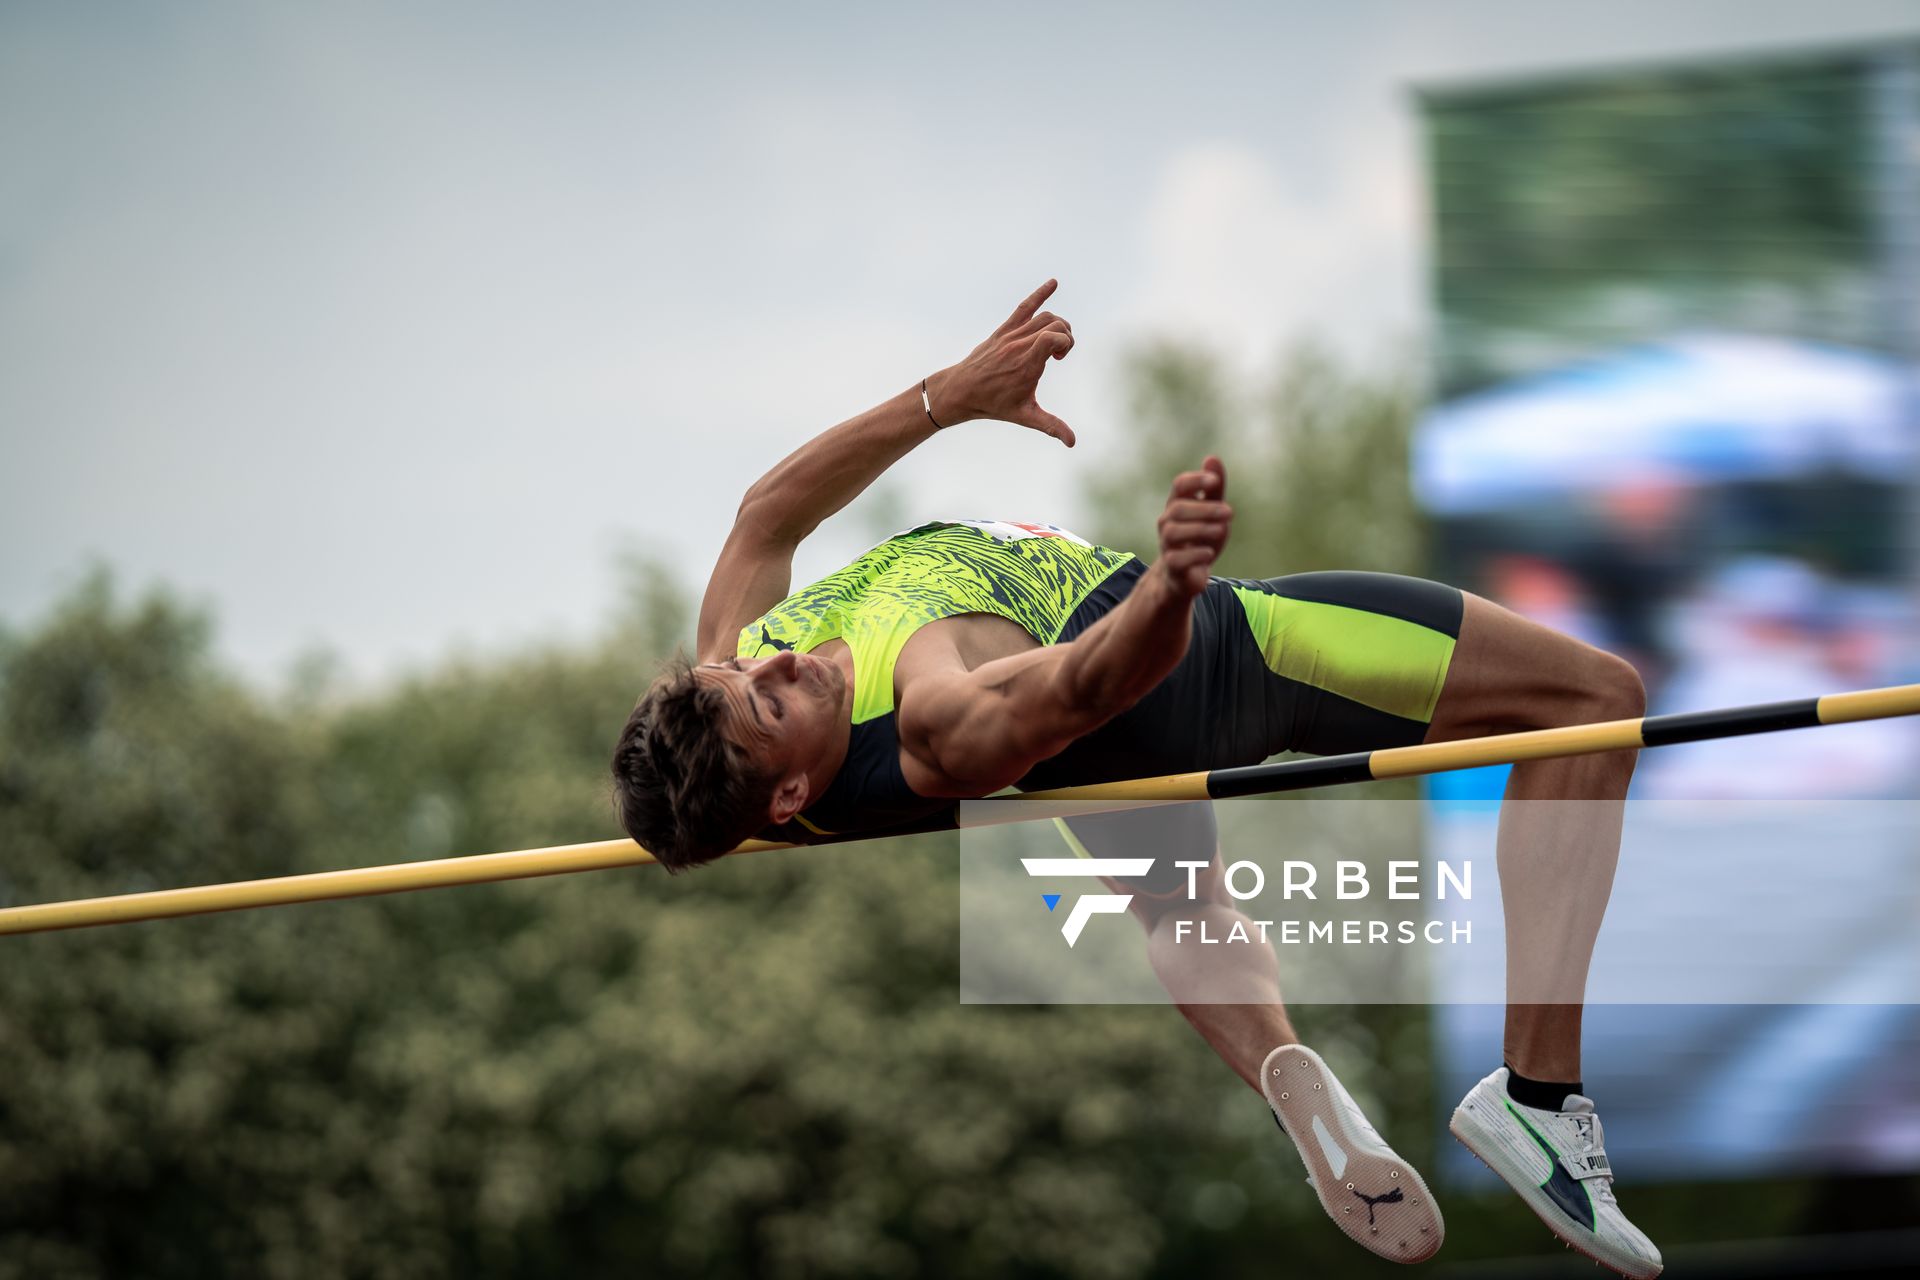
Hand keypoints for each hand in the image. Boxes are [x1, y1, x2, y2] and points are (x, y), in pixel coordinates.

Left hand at [925, 279, 1075, 445]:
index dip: (1066, 343)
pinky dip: (1040, 294)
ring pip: (1045, 316)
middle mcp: (1020, 344)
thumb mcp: (1025, 416)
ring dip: (1057, 326)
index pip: (1054, 336)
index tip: (1059, 359)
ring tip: (1051, 347)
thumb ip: (1051, 426)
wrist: (962, 390)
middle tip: (1056, 358)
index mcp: (1027, 362)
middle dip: (1065, 336)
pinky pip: (1025, 306)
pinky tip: (1053, 283)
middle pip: (1055, 324)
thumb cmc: (994, 404)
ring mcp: (1012, 334)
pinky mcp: (1005, 329)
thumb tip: (1072, 442)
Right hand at [1154, 457, 1230, 597]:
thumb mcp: (1212, 511)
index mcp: (1177, 504)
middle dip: (1205, 509)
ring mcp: (1166, 544)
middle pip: (1178, 508)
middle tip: (1229, 512)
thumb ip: (1214, 488)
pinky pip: (1176, 559)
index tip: (1214, 482)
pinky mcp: (1171, 567)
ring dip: (1201, 529)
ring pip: (1174, 532)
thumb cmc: (1199, 537)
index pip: (1179, 485)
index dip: (1196, 480)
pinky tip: (1209, 553)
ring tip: (1222, 530)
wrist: (1184, 575)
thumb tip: (1212, 458)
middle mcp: (1167, 522)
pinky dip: (1194, 554)